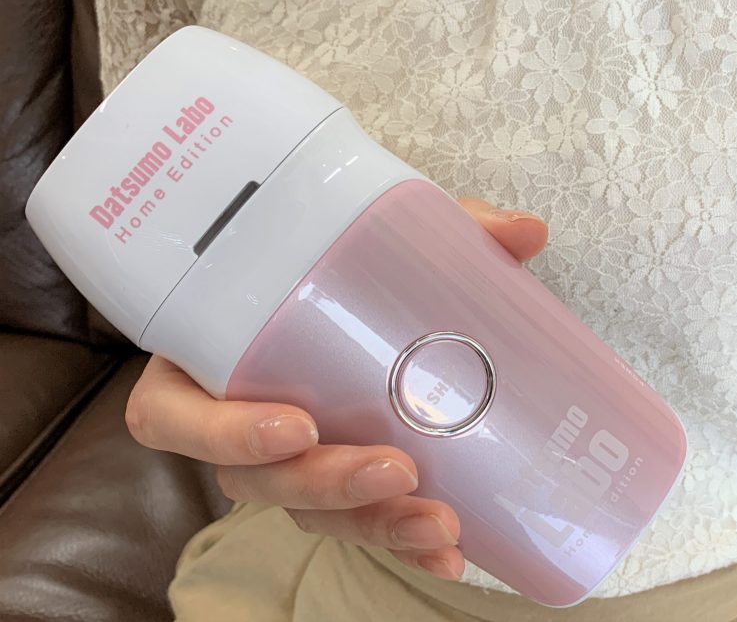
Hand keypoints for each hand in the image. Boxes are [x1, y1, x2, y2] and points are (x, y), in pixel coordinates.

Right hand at [125, 197, 547, 579]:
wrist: (335, 297)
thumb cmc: (330, 271)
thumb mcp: (376, 242)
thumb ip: (441, 232)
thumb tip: (524, 231)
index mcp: (208, 359)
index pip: (169, 415)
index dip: (221, 433)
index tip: (298, 426)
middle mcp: (233, 420)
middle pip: (250, 481)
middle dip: (322, 485)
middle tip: (396, 470)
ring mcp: (279, 458)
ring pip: (302, 511)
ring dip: (369, 523)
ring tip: (437, 523)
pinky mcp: (325, 478)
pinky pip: (349, 520)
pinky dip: (396, 537)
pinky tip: (446, 548)